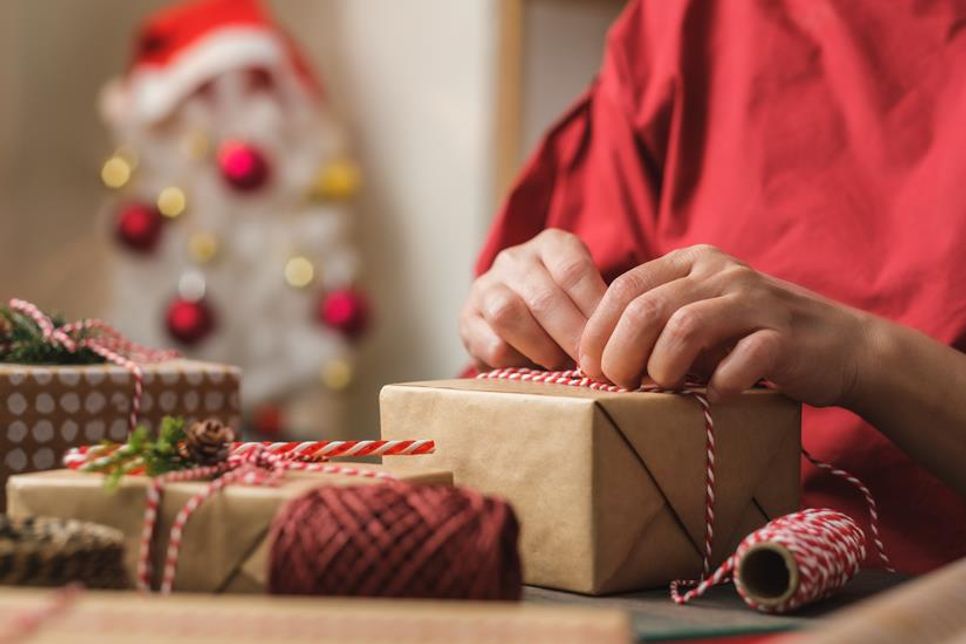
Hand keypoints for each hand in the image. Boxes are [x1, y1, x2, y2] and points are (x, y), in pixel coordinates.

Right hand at [460, 229, 606, 369]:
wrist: (519, 328)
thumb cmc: (566, 313)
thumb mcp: (587, 298)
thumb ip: (602, 310)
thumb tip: (622, 339)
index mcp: (551, 245)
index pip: (573, 270)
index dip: (594, 310)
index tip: (610, 340)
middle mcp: (514, 259)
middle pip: (543, 297)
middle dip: (572, 336)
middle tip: (592, 364)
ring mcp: (486, 287)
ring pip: (508, 314)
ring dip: (541, 347)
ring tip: (561, 366)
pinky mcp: (467, 320)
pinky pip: (490, 342)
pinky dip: (515, 360)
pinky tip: (532, 367)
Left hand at [578, 244, 871, 405]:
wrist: (840, 346)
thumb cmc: (754, 338)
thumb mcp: (702, 315)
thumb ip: (657, 322)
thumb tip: (597, 359)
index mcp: (692, 263)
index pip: (624, 287)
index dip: (597, 330)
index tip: (590, 368)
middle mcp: (720, 273)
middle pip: (645, 308)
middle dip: (621, 353)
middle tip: (619, 385)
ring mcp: (754, 301)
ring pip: (684, 328)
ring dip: (662, 367)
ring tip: (661, 390)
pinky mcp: (784, 336)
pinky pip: (739, 360)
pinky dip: (719, 385)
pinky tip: (715, 397)